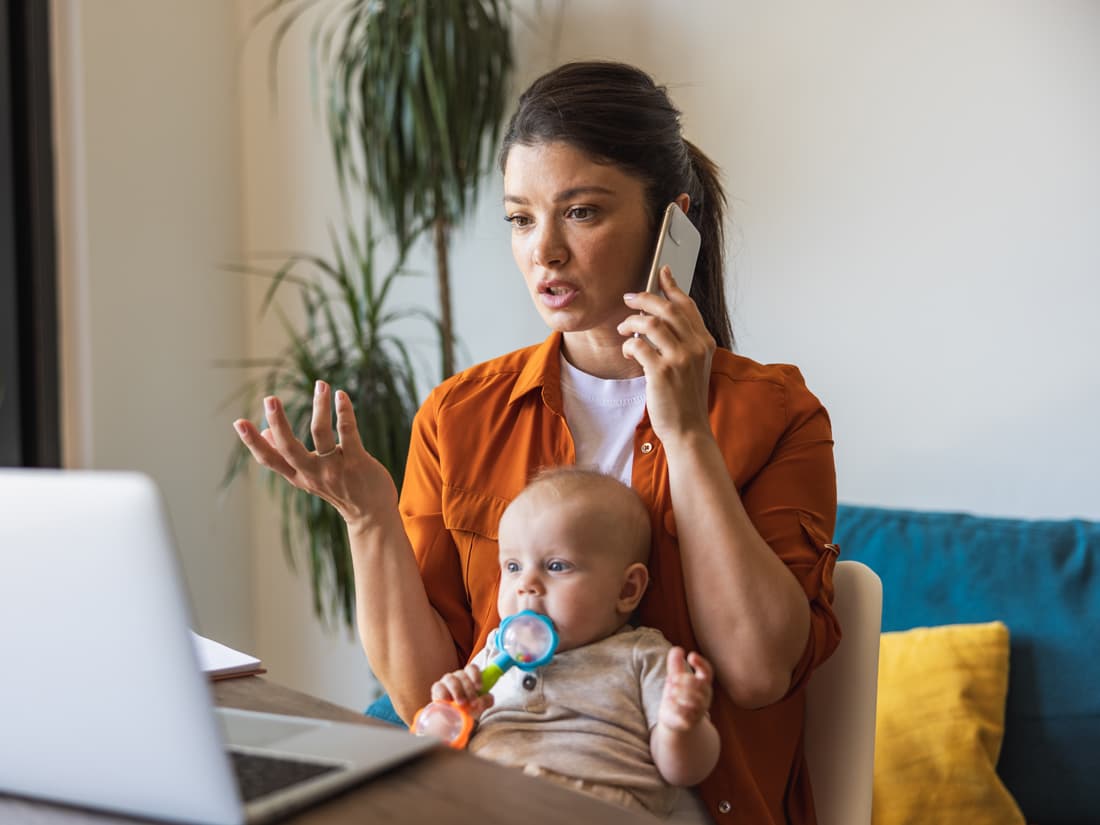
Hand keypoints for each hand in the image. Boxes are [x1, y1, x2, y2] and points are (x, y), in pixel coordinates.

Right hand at [232, 381, 398, 529]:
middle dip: (278, 422)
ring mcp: (335, 468)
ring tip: (320, 385)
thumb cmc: (339, 489)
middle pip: (289, 447)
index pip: (270, 459)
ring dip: (319, 406)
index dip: (253, 442)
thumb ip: (287, 457)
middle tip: (269, 399)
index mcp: (298, 476)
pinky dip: (344, 412)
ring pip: (320, 433)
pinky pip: (348, 433)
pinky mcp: (357, 462)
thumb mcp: (308, 478)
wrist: (371, 515)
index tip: (238, 422)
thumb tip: (265, 432)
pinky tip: (341, 395)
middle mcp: (313, 473)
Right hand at [430, 663, 493, 718]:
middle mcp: (458, 676)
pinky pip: (439, 687)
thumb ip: (486, 701)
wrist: (455, 719)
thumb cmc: (470, 707)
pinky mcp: (437, 689)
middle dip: (469, 689)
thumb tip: (482, 700)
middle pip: (462, 675)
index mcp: (470, 676)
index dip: (476, 675)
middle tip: (473, 702)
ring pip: (450, 679)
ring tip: (461, 704)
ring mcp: (447, 681)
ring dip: (457, 691)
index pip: (472, 668)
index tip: (480, 688)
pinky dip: (444, 694)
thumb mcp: (481, 705)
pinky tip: (448, 702)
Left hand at [617, 266, 714, 444]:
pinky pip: (638, 345)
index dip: (672, 286)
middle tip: (628, 299)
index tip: (661, 271)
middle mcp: (695, 347)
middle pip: (667, 308)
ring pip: (650, 323)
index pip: (687, 305)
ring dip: (631, 322)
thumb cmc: (685, 399)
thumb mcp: (692, 365)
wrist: (688, 430)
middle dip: (643, 298)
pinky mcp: (662, 372)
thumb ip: (683, 342)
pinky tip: (628, 354)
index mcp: (704, 342)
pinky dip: (628, 345)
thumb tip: (660, 319)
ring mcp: (680, 359)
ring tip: (624, 330)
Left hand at [658, 647, 713, 732]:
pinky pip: (686, 715)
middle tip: (671, 679)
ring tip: (670, 691)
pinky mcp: (690, 722)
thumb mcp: (675, 678)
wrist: (675, 721)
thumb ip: (675, 664)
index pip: (707, 672)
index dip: (701, 663)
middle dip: (686, 680)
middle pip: (700, 685)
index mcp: (702, 684)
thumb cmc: (677, 695)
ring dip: (681, 694)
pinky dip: (676, 707)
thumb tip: (678, 648)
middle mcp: (704, 697)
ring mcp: (699, 710)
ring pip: (695, 701)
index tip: (691, 655)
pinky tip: (669, 702)